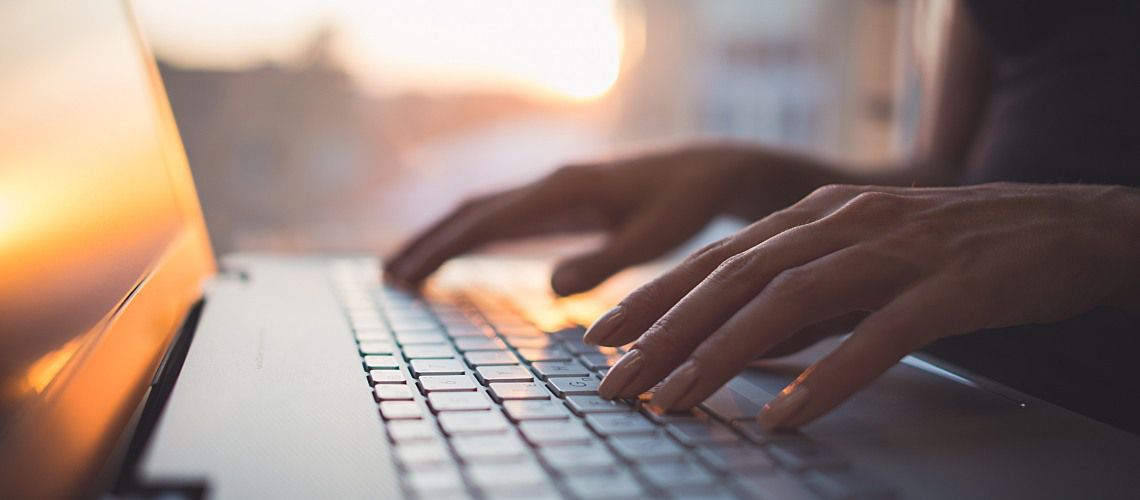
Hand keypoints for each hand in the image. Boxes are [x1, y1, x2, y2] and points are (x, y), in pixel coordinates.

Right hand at [385, 142, 833, 294]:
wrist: (709, 171)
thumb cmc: (687, 205)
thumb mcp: (654, 238)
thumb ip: (606, 262)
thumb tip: (551, 287)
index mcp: (564, 190)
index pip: (488, 220)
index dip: (444, 248)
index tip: (408, 274)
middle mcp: (550, 184)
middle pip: (472, 211)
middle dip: (428, 243)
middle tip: (388, 278)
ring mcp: (554, 190)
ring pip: (483, 212)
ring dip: (443, 239)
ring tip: (405, 270)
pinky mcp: (563, 200)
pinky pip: (505, 217)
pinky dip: (472, 236)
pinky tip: (459, 255)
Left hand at [587, 182, 1139, 429]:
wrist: (1062, 224)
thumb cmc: (953, 248)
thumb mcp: (861, 261)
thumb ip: (803, 297)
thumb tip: (739, 346)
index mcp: (815, 217)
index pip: (716, 259)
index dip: (654, 297)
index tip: (602, 338)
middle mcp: (842, 224)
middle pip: (735, 279)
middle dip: (666, 333)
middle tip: (616, 381)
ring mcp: (894, 251)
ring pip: (789, 301)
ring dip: (723, 354)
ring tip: (676, 401)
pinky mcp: (948, 286)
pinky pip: (879, 335)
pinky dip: (828, 375)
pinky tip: (787, 414)